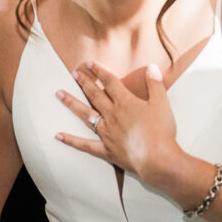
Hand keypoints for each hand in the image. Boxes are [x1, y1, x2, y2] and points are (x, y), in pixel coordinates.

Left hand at [55, 62, 179, 180]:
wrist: (158, 159)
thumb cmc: (161, 131)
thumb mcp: (162, 103)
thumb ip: (155, 83)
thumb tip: (151, 67)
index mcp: (125, 103)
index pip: (110, 82)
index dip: (100, 71)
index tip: (90, 63)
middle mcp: (112, 115)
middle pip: (95, 95)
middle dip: (84, 82)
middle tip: (73, 73)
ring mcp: (107, 133)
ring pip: (85, 115)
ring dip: (72, 103)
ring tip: (59, 94)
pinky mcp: (106, 150)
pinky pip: (85, 145)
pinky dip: (71, 140)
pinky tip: (59, 135)